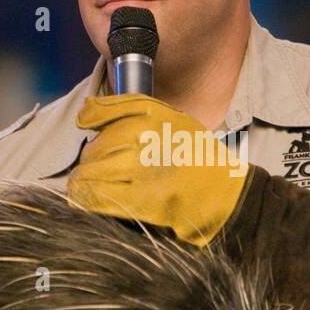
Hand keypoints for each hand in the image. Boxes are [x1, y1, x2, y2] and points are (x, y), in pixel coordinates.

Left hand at [67, 93, 248, 246]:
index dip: (92, 121)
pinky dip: (87, 198)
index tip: (88, 127)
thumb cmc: (197, 157)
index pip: (104, 111)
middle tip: (98, 166)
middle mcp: (146, 138)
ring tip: (88, 185)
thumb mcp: (172, 119)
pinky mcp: (140, 200)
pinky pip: (97, 196)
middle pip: (95, 146)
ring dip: (83, 180)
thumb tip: (84, 116)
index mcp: (154, 115)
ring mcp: (142, 170)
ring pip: (91, 171)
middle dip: (90, 158)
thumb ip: (130, 109)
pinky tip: (87, 199)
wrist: (225, 194)